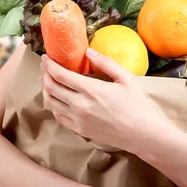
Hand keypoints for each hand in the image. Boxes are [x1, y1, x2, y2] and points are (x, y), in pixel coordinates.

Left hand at [40, 49, 167, 153]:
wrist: (142, 134)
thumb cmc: (137, 105)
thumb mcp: (126, 79)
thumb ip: (106, 63)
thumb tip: (88, 52)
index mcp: (91, 90)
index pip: (59, 75)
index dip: (48, 65)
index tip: (45, 58)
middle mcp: (80, 105)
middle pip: (50, 87)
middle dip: (44, 75)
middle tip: (45, 67)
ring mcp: (78, 120)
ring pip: (50, 103)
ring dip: (45, 90)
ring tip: (49, 82)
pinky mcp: (79, 130)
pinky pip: (58, 116)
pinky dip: (54, 105)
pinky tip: (58, 99)